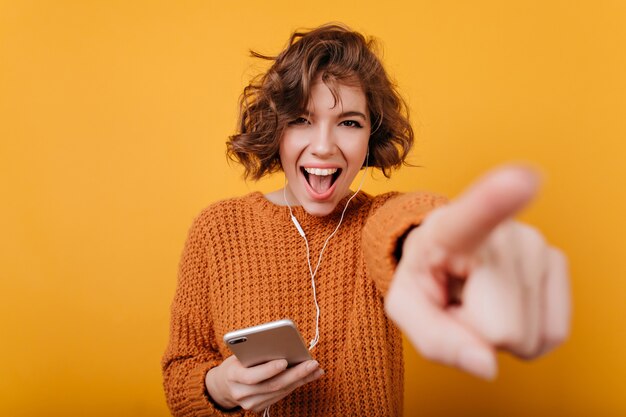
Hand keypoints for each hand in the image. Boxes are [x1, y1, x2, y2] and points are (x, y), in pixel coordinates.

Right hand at [205, 355, 323, 412]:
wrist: (222, 386)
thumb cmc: (235, 364)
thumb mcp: (238, 355)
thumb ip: (255, 353)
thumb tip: (283, 346)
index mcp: (233, 376)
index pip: (252, 376)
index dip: (268, 370)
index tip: (284, 361)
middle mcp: (241, 393)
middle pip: (272, 386)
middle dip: (295, 374)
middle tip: (312, 364)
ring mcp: (250, 404)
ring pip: (280, 392)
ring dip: (301, 380)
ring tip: (315, 369)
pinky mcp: (259, 408)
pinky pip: (280, 396)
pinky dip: (295, 385)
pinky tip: (307, 376)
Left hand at [385, 166, 570, 379]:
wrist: (447, 255)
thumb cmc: (426, 278)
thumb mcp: (408, 308)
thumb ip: (435, 338)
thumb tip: (487, 365)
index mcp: (449, 230)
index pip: (475, 218)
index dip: (497, 202)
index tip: (524, 180)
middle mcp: (500, 231)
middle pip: (501, 330)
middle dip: (478, 333)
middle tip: (461, 302)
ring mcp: (535, 243)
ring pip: (529, 336)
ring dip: (499, 332)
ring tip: (479, 297)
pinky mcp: (557, 260)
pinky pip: (552, 334)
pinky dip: (526, 333)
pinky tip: (505, 303)